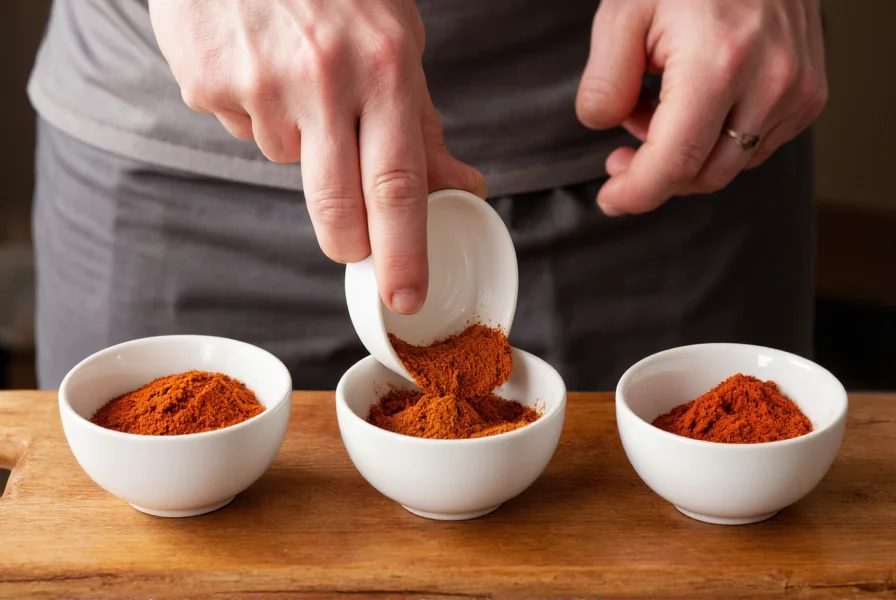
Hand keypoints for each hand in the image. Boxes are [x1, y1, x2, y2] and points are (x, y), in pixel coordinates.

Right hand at [149, 0, 486, 313]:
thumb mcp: (397, 40)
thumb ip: (423, 123)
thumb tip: (461, 188)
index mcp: (385, 67)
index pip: (399, 184)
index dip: (404, 251)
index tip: (405, 297)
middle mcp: (323, 79)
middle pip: (337, 205)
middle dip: (349, 242)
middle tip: (353, 243)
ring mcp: (259, 84)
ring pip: (288, 160)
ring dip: (300, 141)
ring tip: (298, 78)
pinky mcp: (208, 84)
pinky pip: (242, 128)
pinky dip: (257, 111)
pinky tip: (258, 64)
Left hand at [576, 0, 827, 215]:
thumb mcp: (623, 14)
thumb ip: (604, 80)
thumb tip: (604, 128)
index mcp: (718, 63)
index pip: (675, 162)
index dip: (636, 192)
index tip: (610, 199)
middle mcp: (769, 82)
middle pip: (703, 174)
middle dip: (655, 175)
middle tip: (621, 153)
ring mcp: (797, 90)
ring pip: (730, 165)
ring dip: (687, 156)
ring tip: (659, 109)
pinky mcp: (809, 94)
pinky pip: (755, 146)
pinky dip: (718, 141)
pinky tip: (697, 106)